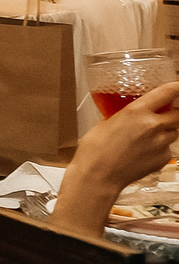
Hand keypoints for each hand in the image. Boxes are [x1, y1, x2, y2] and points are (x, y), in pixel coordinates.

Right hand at [54, 79, 178, 232]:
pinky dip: (159, 149)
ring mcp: (160, 144)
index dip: (177, 87)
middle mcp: (153, 126)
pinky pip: (167, 150)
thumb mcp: (104, 124)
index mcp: (136, 112)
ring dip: (166, 131)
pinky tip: (143, 153)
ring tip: (148, 138)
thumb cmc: (94, 151)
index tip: (178, 85)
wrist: (98, 178)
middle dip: (174, 113)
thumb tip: (127, 115)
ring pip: (174, 133)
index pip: (167, 92)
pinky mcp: (162, 160)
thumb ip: (122, 117)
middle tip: (165, 114)